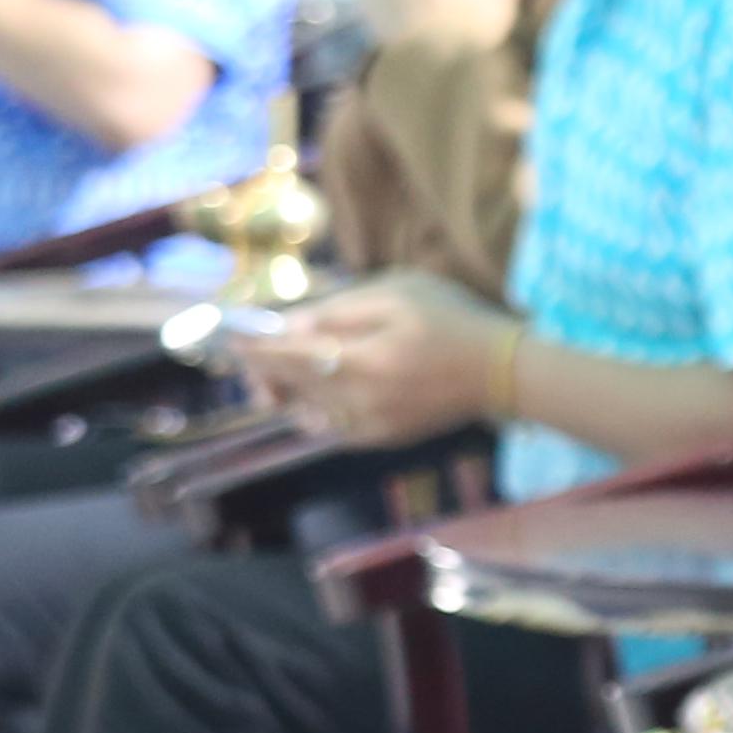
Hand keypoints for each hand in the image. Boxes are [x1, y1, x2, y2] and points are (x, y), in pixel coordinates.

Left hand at [229, 268, 515, 446]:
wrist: (505, 372)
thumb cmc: (452, 321)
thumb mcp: (398, 294)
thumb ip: (340, 310)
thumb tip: (291, 327)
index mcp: (358, 359)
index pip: (284, 356)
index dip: (251, 348)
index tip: (227, 339)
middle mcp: (356, 399)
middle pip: (289, 387)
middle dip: (263, 371)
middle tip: (247, 357)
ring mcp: (369, 424)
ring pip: (305, 412)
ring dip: (286, 394)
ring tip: (277, 379)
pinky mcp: (382, 438)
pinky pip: (332, 428)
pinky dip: (315, 412)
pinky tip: (316, 399)